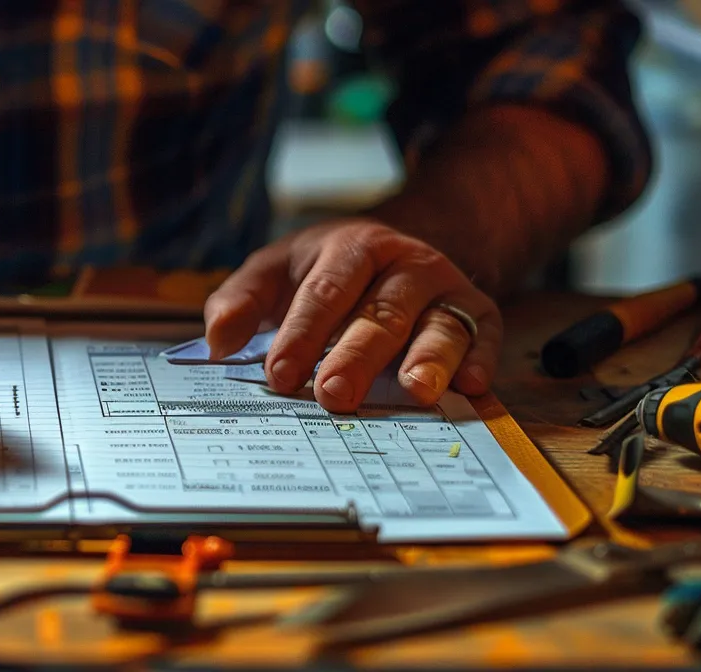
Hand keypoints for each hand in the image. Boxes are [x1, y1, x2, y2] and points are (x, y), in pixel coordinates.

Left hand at [202, 219, 501, 412]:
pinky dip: (481, 359)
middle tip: (334, 395)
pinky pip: (484, 335)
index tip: (279, 375)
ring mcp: (445, 288)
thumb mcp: (275, 271)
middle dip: (357, 355)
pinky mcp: (478, 312)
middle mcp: (404, 265)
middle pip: (381, 313)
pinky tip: (473, 387)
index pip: (325, 293)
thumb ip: (240, 301)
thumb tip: (217, 340)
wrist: (395, 248)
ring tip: (414, 392)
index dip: (302, 334)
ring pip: (439, 324)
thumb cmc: (322, 271)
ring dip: (429, 360)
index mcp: (351, 248)